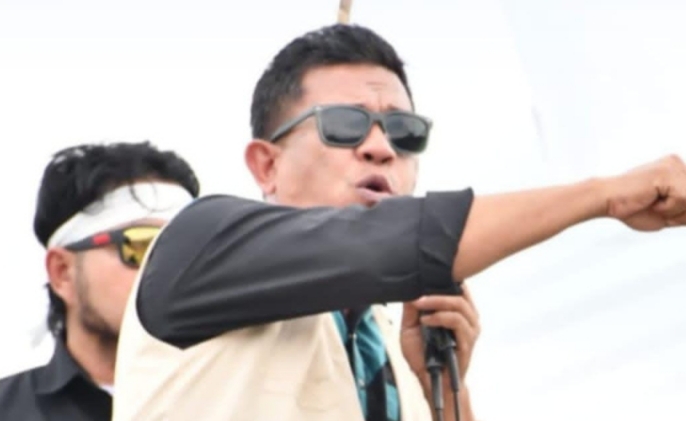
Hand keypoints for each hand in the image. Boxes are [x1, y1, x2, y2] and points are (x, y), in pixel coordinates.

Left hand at [400, 287, 479, 420]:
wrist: (429, 381)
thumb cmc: (423, 355)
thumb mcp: (411, 327)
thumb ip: (412, 309)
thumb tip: (410, 289)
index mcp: (458, 312)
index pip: (459, 288)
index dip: (446, 278)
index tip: (427, 274)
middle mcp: (468, 319)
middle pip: (460, 293)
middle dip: (437, 290)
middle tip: (418, 294)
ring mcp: (470, 331)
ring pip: (460, 305)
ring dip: (438, 302)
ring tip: (420, 305)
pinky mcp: (467, 343)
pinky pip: (457, 323)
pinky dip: (440, 318)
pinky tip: (426, 321)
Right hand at [605, 154, 685, 230]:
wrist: (606, 201)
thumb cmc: (632, 208)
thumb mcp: (670, 213)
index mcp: (677, 170)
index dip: (681, 210)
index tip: (657, 205)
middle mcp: (677, 163)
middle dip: (681, 212)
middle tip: (656, 208)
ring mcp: (673, 166)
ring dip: (674, 211)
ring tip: (653, 204)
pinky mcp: (667, 173)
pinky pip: (683, 198)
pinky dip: (668, 207)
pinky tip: (650, 200)